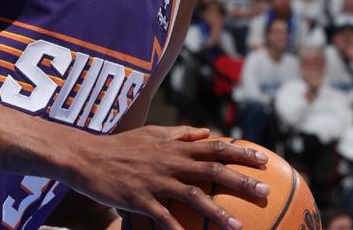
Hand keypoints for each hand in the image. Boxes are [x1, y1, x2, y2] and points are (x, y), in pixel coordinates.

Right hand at [71, 126, 268, 229]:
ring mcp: (156, 181)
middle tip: (265, 192)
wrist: (88, 157)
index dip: (241, 154)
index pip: (215, 148)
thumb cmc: (122, 145)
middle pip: (212, 170)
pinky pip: (163, 218)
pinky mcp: (140, 199)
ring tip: (237, 227)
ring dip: (217, 213)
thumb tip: (206, 132)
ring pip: (193, 196)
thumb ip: (181, 133)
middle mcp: (170, 162)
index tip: (264, 161)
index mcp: (175, 146)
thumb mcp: (153, 133)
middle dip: (241, 181)